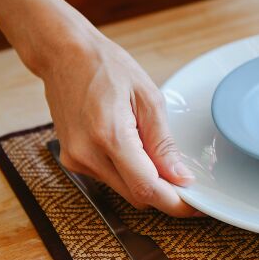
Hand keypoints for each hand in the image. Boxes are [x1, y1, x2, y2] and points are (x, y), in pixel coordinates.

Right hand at [46, 34, 198, 215]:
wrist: (64, 55)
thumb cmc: (106, 67)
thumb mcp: (148, 98)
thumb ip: (164, 143)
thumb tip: (180, 176)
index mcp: (110, 136)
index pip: (148, 188)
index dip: (175, 203)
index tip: (194, 205)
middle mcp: (88, 154)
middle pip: (137, 196)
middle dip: (165, 194)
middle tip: (185, 181)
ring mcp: (76, 160)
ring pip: (124, 191)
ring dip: (147, 183)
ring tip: (156, 153)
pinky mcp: (72, 160)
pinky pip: (110, 180)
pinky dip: (129, 173)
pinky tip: (134, 149)